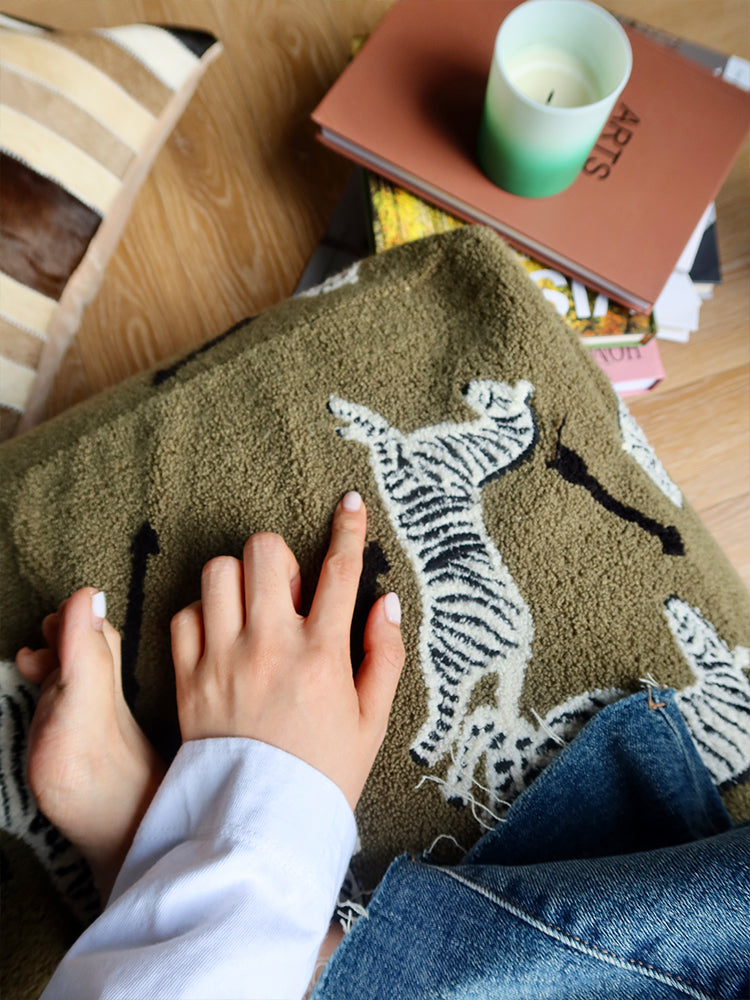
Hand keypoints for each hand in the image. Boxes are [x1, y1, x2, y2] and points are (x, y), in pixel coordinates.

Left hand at [170, 492, 404, 810]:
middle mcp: (270, 646)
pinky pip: (184, 615)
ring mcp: (223, 658)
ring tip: (252, 610)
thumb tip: (384, 603)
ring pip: (218, 572)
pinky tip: (220, 637)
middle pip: (263, 551)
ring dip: (238, 579)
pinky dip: (202, 615)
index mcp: (322, 655)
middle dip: (279, 555)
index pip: (339, 571)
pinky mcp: (187, 677)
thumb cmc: (323, 773)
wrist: (258, 826)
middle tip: (288, 589)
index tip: (351, 503)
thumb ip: (383, 656)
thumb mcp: (372, 721)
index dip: (349, 528)